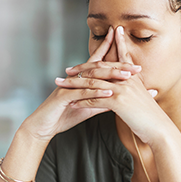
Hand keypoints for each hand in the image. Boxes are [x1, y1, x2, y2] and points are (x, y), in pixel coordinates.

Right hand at [20, 27, 144, 140]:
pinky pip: (82, 93)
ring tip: (127, 77)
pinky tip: (110, 94)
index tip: (132, 55)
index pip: (99, 63)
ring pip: (93, 78)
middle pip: (100, 68)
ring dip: (111, 77)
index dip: (113, 55)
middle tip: (137, 67)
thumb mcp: (88, 107)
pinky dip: (97, 93)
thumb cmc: (65, 115)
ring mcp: (69, 86)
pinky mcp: (64, 96)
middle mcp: (76, 79)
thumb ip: (103, 101)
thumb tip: (120, 98)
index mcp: (82, 79)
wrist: (43, 126)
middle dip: (119, 66)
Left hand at [71, 26, 172, 145]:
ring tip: (62, 85)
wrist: (161, 130)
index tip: (98, 41)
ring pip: (93, 83)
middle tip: (67, 70)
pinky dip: (82, 101)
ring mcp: (123, 89)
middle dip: (81, 68)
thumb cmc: (152, 118)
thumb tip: (128, 89)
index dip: (109, 47)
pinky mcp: (118, 102)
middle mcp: (127, 79)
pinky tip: (72, 103)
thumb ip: (135, 90)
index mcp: (133, 77)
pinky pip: (95, 100)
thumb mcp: (143, 99)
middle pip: (100, 69)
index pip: (119, 58)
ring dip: (75, 85)